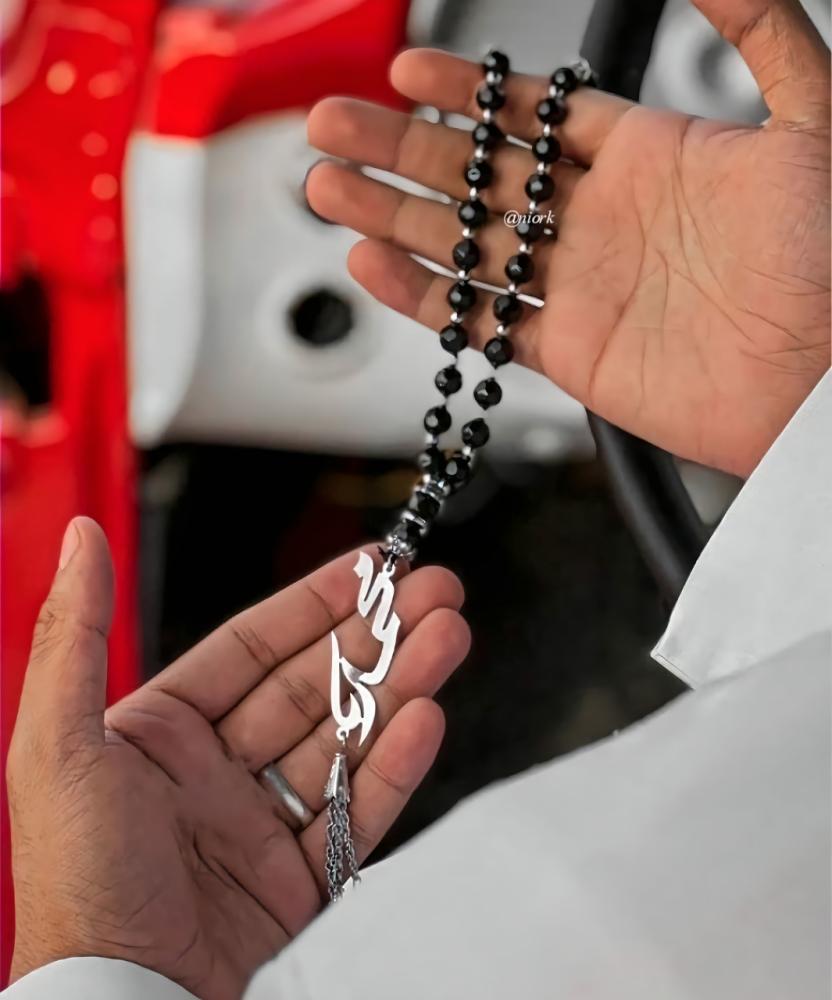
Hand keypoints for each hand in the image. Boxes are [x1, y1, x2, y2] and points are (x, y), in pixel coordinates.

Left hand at [7, 518, 468, 998]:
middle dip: (378, 635)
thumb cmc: (75, 878)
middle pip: (317, 684)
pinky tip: (426, 719)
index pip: (255, 647)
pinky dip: (396, 766)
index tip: (366, 567)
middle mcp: (218, 770)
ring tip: (449, 638)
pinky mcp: (300, 876)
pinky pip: (359, 809)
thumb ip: (75, 634)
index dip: (314, 603)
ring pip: (348, 738)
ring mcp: (263, 822)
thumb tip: (82, 539)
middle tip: (433, 593)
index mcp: (165, 732)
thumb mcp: (57, 741)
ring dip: (401, 686)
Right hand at [306, 0, 829, 476]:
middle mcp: (603, 221)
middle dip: (402, 147)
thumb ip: (760, 30)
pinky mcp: (572, 353)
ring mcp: (581, 287)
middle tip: (334, 122)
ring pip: (465, 245)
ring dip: (393, 216)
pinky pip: (481, 322)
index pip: (534, 117)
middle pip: (478, 176)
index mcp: (650, 159)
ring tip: (331, 187)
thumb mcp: (815, 116)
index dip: (469, 92)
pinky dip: (424, 299)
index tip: (410, 68)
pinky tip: (374, 267)